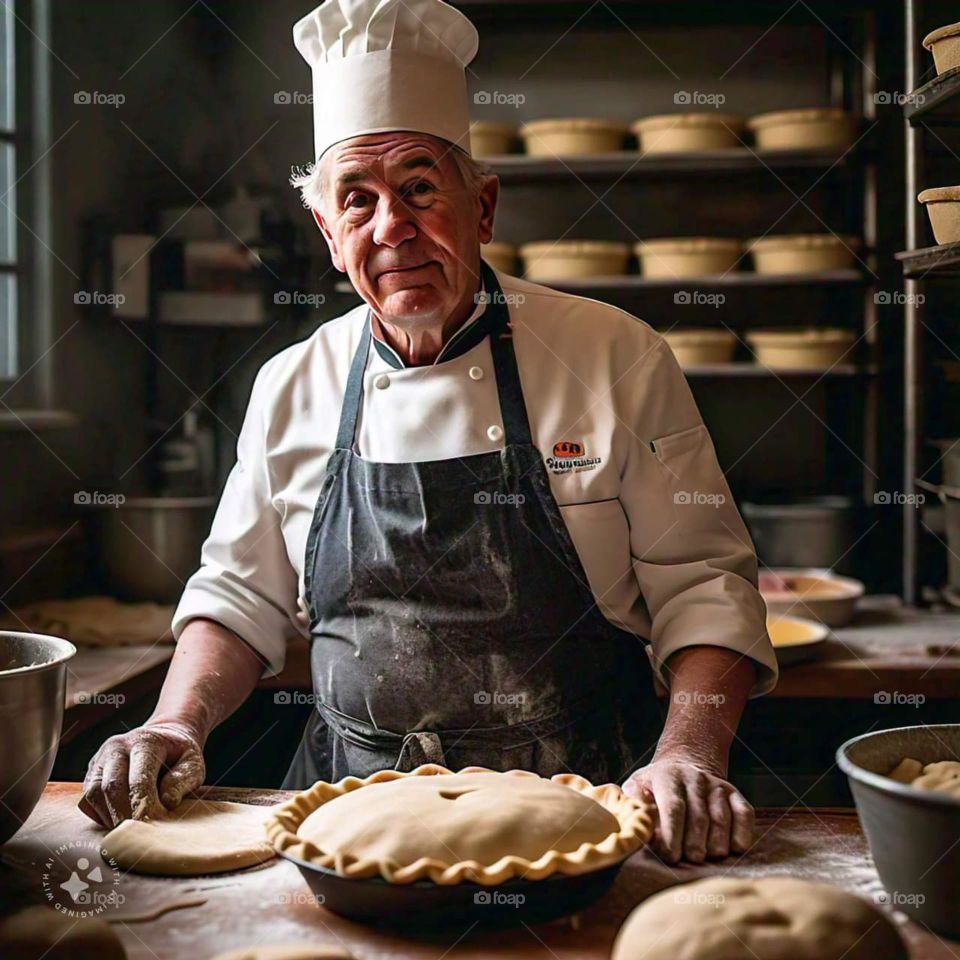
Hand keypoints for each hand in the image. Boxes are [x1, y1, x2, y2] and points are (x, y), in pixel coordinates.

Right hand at [79, 721, 205, 827]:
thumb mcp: (193, 762)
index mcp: (144, 742)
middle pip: (110, 787)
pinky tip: (118, 821)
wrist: (164, 737)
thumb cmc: (180, 754)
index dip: (143, 806)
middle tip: (139, 834)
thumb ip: (183, 780)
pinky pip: (87, 798)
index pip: (138, 779)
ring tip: (129, 830)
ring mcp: (101, 758)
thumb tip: (167, 802)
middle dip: (124, 815)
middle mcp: (117, 747)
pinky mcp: (92, 772)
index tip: (152, 825)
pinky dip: (100, 814)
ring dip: (109, 817)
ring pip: (94, 794)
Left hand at [623, 756, 753, 863]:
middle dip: (695, 844)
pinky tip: (732, 848)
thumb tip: (639, 818)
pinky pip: (744, 815)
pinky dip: (741, 834)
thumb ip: (635, 802)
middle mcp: (695, 778)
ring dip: (716, 844)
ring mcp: (717, 786)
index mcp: (668, 777)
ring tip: (708, 857)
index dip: (672, 834)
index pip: (673, 807)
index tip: (670, 856)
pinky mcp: (735, 794)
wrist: (685, 762)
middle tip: (690, 860)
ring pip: (722, 819)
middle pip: (699, 817)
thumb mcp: (639, 784)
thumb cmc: (657, 785)